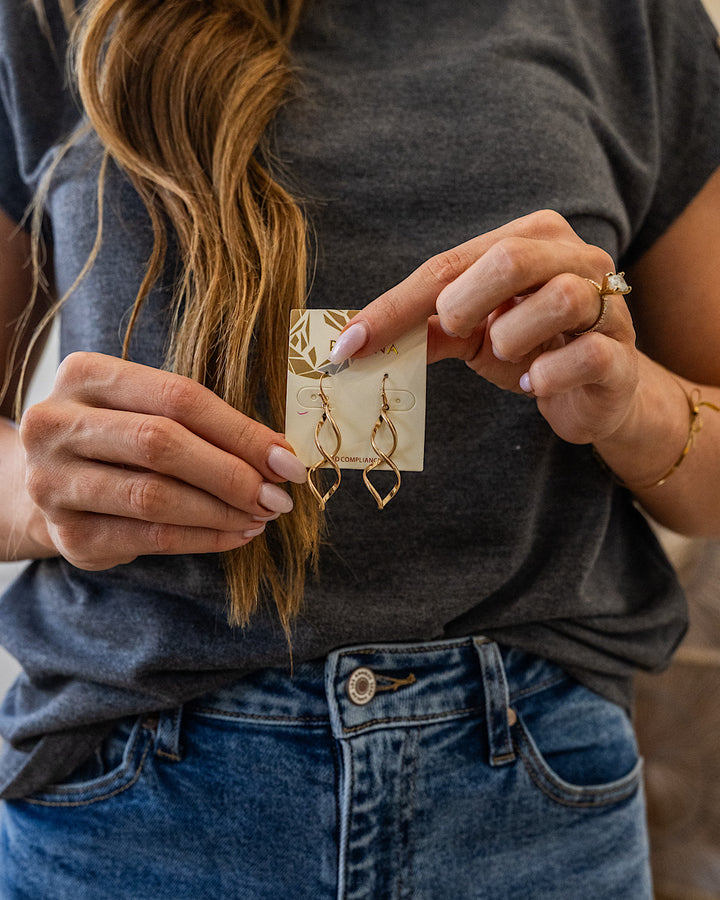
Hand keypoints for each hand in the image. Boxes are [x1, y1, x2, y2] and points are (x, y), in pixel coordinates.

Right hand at [19, 352, 306, 569]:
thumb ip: (201, 421)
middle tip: (277, 496)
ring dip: (221, 511)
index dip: (239, 431)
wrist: (47, 485)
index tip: (286, 459)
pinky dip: (203, 538)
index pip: (177, 397)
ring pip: (155, 497)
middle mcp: (55, 424)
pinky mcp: (68, 534)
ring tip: (261, 516)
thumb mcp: (145, 409)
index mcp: (84, 375)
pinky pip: (150, 538)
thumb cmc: (117, 438)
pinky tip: (235, 534)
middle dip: (232, 474)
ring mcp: (54, 482)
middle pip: (161, 445)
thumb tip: (278, 455)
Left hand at [330, 210, 639, 444]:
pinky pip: (586, 355)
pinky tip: (535, 382)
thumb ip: (427, 327)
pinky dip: (547, 375)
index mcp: (531, 238)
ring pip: (560, 299)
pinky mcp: (620, 353)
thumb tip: (358, 341)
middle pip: (510, 258)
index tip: (348, 346)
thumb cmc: (531, 349)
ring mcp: (608, 302)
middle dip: (466, 303)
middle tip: (459, 331)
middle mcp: (575, 256)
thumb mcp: (473, 331)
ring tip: (509, 355)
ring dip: (514, 338)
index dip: (394, 307)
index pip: (450, 264)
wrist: (596, 391)